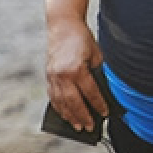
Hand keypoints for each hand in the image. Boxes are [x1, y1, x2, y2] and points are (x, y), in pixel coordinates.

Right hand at [44, 15, 109, 133]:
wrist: (63, 25)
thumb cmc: (82, 39)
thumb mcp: (95, 56)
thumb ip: (96, 73)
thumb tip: (100, 92)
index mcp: (76, 69)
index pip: (90, 93)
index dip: (98, 105)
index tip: (105, 114)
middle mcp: (62, 75)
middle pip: (74, 102)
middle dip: (83, 116)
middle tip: (89, 127)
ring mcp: (53, 76)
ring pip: (61, 102)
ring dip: (69, 115)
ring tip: (77, 125)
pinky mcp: (48, 75)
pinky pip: (53, 95)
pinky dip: (59, 106)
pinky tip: (64, 113)